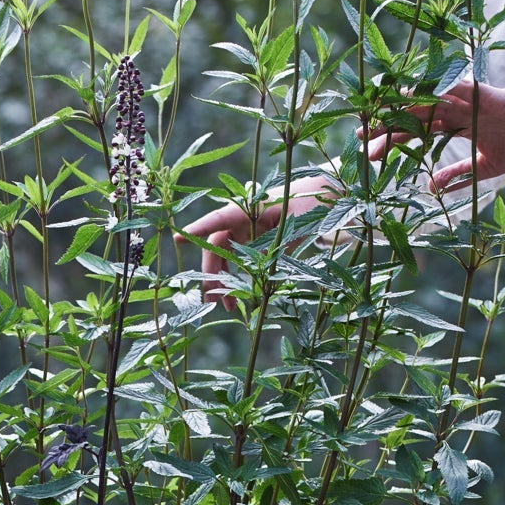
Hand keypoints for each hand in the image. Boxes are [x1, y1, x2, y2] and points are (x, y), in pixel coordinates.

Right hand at [175, 176, 333, 308]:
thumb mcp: (296, 225)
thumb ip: (273, 244)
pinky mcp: (255, 242)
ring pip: (224, 258)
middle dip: (212, 274)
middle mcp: (243, 218)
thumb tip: (255, 269)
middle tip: (212, 300)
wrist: (326, 197)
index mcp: (249, 207)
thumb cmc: (312, 204)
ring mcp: (248, 230)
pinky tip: (238, 298)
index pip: (218, 217)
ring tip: (227, 307)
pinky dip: (236, 280)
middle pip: (216, 246)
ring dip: (222, 281)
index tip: (177, 238)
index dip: (198, 228)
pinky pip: (239, 263)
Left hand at [365, 78, 504, 194]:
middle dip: (386, 126)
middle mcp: (458, 109)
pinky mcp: (483, 95)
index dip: (393, 140)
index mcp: (457, 124)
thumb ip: (457, 175)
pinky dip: (431, 93)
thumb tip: (429, 188)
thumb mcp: (484, 168)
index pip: (417, 131)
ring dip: (399, 109)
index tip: (369, 154)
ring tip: (374, 117)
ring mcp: (469, 100)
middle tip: (358, 138)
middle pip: (415, 116)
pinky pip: (453, 91)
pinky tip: (409, 98)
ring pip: (427, 102)